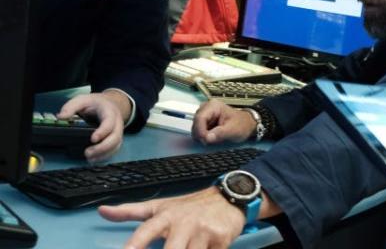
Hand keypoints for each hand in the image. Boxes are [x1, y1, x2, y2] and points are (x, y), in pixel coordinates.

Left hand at [58, 90, 130, 161]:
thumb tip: (61, 117)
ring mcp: (117, 132)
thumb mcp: (82, 100)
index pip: (109, 123)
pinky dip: (105, 156)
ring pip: (116, 145)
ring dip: (104, 154)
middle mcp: (116, 123)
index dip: (102, 132)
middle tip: (87, 153)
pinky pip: (114, 149)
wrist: (109, 104)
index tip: (92, 139)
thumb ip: (71, 107)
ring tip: (89, 158)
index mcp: (109, 112)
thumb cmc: (95, 103)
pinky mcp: (115, 139)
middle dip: (102, 147)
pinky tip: (94, 159)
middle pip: (115, 137)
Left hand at [99, 187, 244, 248]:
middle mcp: (184, 223)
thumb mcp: (160, 206)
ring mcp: (203, 231)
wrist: (228, 198)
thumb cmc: (189, 207)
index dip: (135, 245)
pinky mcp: (221, 240)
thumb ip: (130, 212)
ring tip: (190, 246)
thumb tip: (101, 211)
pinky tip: (206, 248)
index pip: (146, 232)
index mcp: (166, 216)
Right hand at [192, 99, 257, 144]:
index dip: (200, 131)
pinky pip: (198, 131)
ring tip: (213, 139)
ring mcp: (205, 115)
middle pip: (195, 123)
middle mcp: (206, 108)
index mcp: (213, 106)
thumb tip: (207, 138)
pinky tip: (211, 138)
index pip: (200, 118)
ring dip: (202, 136)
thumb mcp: (233, 130)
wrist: (247, 125)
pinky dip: (203, 136)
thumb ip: (220, 133)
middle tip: (209, 142)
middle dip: (201, 134)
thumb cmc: (242, 125)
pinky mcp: (204, 122)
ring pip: (195, 128)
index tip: (205, 140)